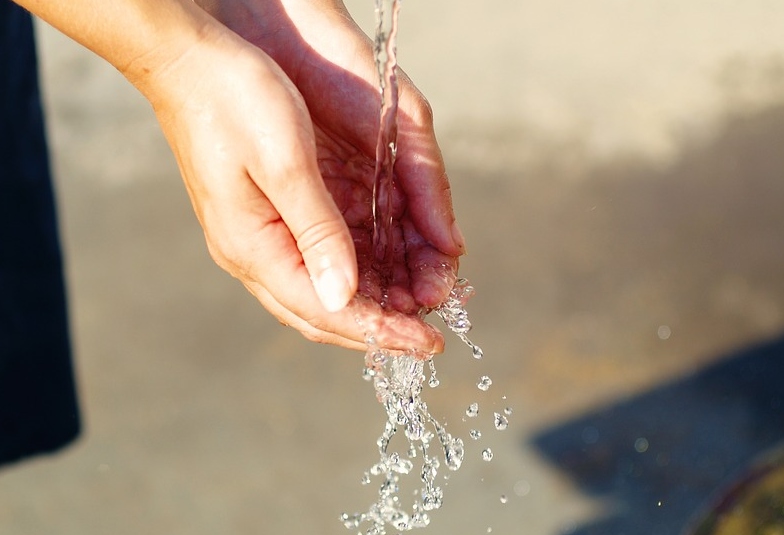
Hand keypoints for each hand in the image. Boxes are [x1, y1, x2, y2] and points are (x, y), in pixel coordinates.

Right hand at [192, 0, 465, 350]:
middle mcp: (250, 253)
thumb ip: (318, 233)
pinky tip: (381, 274)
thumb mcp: (286, 163)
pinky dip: (352, 277)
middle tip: (427, 337)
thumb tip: (344, 297)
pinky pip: (312, 264)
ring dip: (368, 306)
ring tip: (414, 309)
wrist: (188, 61)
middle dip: (377, 329)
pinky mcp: (264, 219)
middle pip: (321, 313)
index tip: (428, 344)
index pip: (325, 310)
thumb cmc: (234, 100)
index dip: (380, 331)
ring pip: (317, 293)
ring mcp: (253, 239)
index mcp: (253, 246)